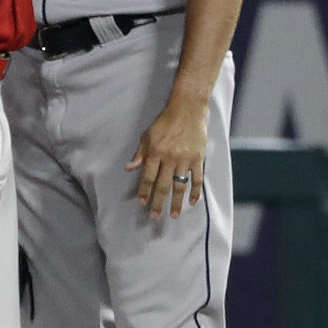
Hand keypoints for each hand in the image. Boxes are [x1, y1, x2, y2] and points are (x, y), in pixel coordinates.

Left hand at [126, 98, 207, 218]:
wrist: (187, 110)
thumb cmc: (165, 122)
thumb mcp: (147, 135)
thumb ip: (139, 154)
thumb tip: (129, 168)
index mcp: (155, 153)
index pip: (148, 177)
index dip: (144, 192)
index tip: (142, 203)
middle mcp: (169, 159)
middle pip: (163, 185)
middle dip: (158, 202)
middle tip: (155, 216)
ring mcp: (185, 160)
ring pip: (180, 186)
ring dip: (177, 202)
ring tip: (174, 215)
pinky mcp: (198, 159)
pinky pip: (197, 179)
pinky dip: (195, 192)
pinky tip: (192, 202)